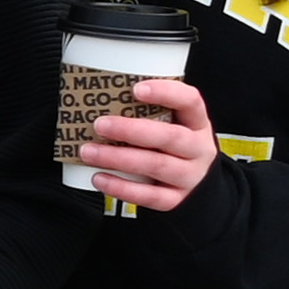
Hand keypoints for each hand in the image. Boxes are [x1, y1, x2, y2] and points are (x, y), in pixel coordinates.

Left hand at [78, 74, 219, 213]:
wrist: (199, 187)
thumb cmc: (176, 148)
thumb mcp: (175, 125)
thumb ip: (151, 113)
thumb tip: (103, 97)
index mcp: (197, 123)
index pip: (190, 101)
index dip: (166, 93)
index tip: (137, 89)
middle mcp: (198, 149)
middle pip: (170, 137)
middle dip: (131, 130)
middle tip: (100, 124)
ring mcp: (190, 176)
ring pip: (156, 166)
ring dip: (118, 158)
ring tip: (89, 152)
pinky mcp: (176, 200)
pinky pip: (149, 195)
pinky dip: (121, 187)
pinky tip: (99, 178)